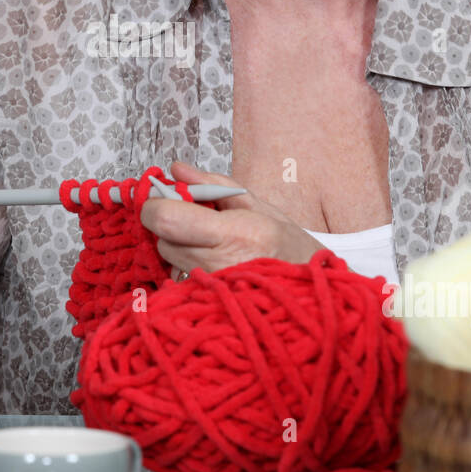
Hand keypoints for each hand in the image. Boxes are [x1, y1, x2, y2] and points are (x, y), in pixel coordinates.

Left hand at [139, 160, 324, 279]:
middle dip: (170, 224)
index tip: (169, 197)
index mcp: (234, 234)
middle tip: (196, 217)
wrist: (313, 293)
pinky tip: (211, 259)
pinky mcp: (209, 302)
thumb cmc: (291, 247)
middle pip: (163, 240)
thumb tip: (177, 169)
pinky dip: (187, 263)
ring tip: (210, 239)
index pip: (167, 219)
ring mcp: (212, 288)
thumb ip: (212, 185)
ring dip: (179, 243)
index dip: (157, 205)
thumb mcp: (258, 205)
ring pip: (169, 259)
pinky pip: (180, 276)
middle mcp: (218, 265)